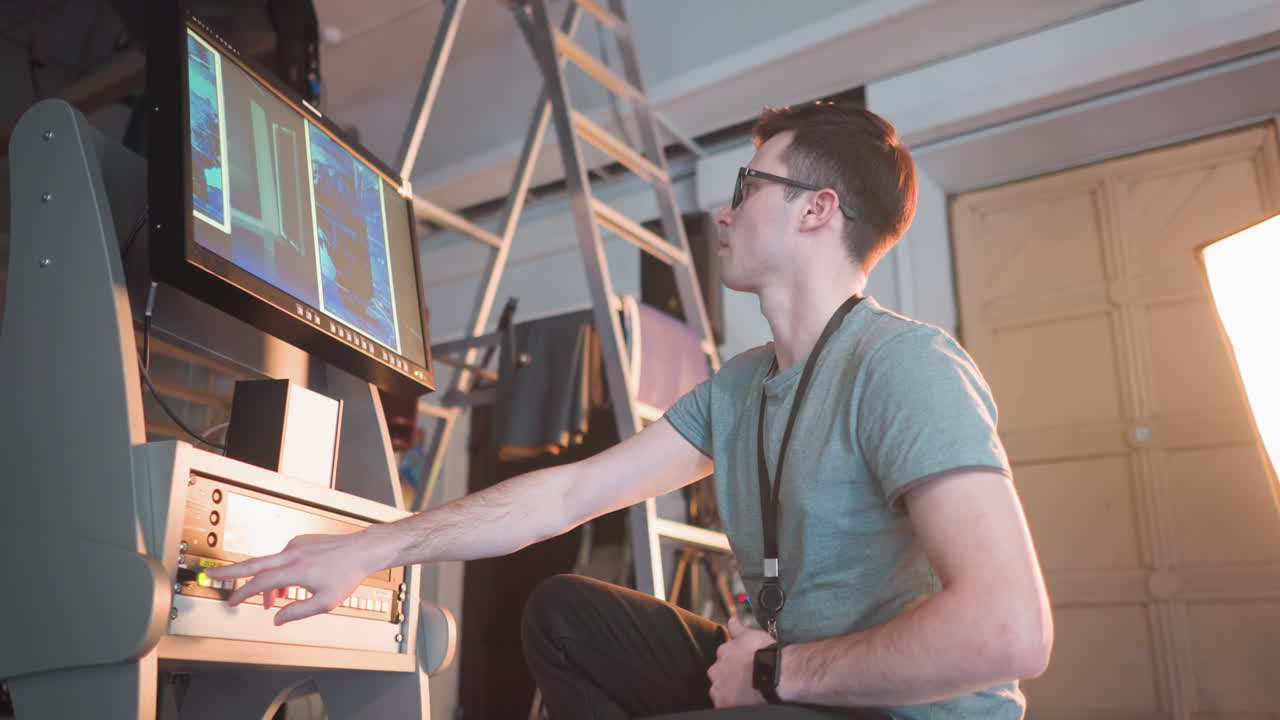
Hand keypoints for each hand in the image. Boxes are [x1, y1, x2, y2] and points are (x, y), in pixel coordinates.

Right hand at [205, 527, 389, 624]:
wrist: (363, 550)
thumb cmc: (347, 574)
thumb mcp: (325, 602)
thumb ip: (297, 612)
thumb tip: (277, 619)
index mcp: (296, 570)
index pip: (260, 582)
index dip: (242, 593)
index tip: (231, 601)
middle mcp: (292, 554)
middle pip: (253, 563)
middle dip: (231, 571)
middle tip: (212, 574)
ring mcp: (296, 545)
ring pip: (270, 563)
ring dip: (266, 582)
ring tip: (273, 601)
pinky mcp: (301, 542)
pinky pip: (282, 558)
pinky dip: (279, 572)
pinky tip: (288, 585)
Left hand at [708, 615, 776, 707]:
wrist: (775, 674)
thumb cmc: (766, 654)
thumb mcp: (752, 635)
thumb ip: (738, 629)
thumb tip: (732, 621)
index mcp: (723, 653)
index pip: (722, 658)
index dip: (734, 663)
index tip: (743, 666)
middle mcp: (716, 671)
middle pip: (718, 675)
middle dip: (728, 677)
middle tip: (745, 679)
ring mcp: (719, 689)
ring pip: (720, 691)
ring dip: (729, 691)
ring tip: (746, 691)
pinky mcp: (724, 705)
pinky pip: (724, 705)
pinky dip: (731, 703)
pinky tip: (744, 701)